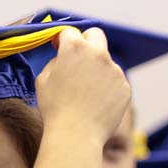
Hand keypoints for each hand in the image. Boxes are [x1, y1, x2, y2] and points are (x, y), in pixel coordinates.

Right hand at [35, 27, 130, 145]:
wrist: (76, 135)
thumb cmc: (54, 108)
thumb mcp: (43, 80)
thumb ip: (55, 61)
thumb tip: (63, 57)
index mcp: (75, 48)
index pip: (69, 32)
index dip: (62, 39)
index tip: (58, 47)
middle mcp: (98, 54)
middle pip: (95, 35)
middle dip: (86, 42)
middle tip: (77, 58)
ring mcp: (115, 70)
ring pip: (105, 62)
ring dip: (96, 70)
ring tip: (83, 94)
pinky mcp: (124, 86)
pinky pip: (113, 81)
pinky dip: (105, 88)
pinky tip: (95, 103)